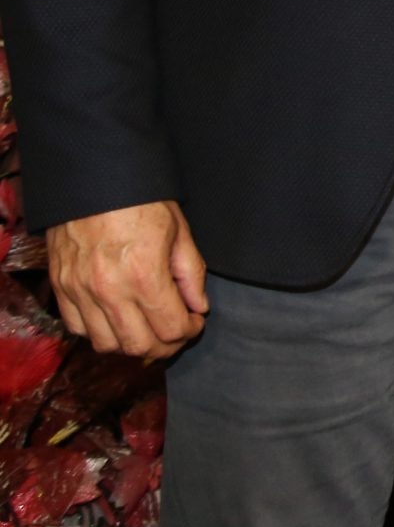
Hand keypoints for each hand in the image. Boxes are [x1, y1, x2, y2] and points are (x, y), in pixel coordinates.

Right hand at [46, 200, 208, 360]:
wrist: (93, 180)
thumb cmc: (142, 201)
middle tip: (175, 331)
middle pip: (139, 346)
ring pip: (107, 344)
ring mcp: (80, 291)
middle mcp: (109, 290)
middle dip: (165, 345)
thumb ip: (191, 273)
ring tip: (147, 327)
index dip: (189, 331)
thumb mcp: (179, 231)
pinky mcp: (61, 288)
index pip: (171, 329)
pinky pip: (78, 329)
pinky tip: (117, 318)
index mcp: (145, 275)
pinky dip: (100, 332)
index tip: (195, 321)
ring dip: (131, 343)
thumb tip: (199, 307)